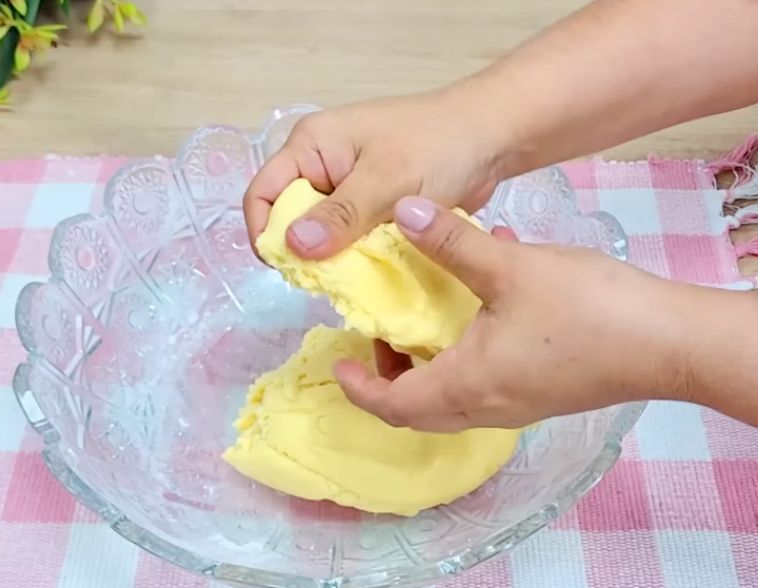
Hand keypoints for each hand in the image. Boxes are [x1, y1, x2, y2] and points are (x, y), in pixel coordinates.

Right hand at [243, 89, 509, 259]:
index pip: (263, 193)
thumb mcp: (388, 181)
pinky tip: (372, 274)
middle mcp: (322, 164)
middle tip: (326, 280)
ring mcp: (348, 185)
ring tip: (352, 280)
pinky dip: (357, 256)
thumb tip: (292, 245)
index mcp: (311, 145)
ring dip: (333, 258)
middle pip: (289, 217)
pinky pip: (350, 237)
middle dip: (303, 250)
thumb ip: (340, 215)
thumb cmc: (439, 145)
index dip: (265, 232)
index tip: (288, 268)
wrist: (494, 137)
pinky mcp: (372, 205)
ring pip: (321, 232)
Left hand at [333, 197, 686, 431]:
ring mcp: (519, 407)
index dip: (358, 386)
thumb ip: (453, 242)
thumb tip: (404, 211)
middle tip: (374, 341)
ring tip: (417, 327)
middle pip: (418, 412)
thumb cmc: (589, 308)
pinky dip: (460, 367)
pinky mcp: (544, 395)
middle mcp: (487, 407)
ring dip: (424, 375)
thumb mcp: (512, 267)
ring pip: (450, 404)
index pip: (392, 404)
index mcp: (467, 385)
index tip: (338, 358)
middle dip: (387, 383)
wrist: (669, 343)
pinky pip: (483, 393)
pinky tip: (477, 314)